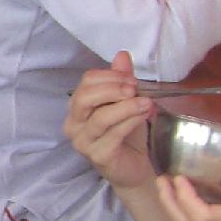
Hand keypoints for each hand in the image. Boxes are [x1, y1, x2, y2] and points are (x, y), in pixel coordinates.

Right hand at [64, 52, 156, 189]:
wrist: (135, 166)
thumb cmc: (127, 134)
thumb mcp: (127, 102)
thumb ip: (123, 80)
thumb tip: (122, 55)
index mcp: (77, 108)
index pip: (85, 83)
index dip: (109, 76)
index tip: (131, 78)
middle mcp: (73, 125)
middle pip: (84, 98)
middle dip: (112, 89)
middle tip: (134, 88)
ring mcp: (83, 142)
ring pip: (101, 118)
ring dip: (126, 107)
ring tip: (147, 102)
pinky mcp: (98, 156)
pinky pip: (114, 134)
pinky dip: (131, 121)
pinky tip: (144, 115)